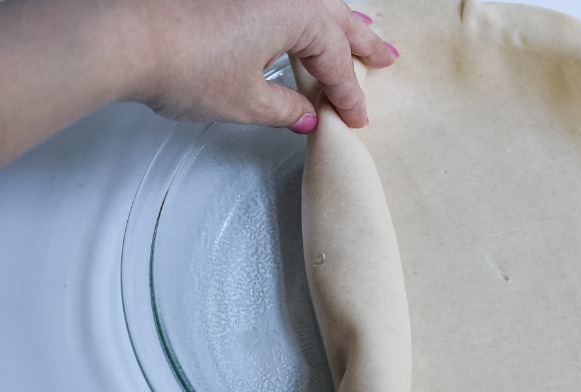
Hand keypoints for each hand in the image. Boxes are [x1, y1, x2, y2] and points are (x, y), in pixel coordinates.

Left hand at [130, 0, 397, 132]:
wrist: (120, 32)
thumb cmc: (183, 61)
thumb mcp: (246, 100)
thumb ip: (285, 108)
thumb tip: (304, 115)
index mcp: (299, 14)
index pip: (336, 64)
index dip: (350, 97)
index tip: (357, 120)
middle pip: (338, 20)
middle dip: (364, 42)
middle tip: (388, 57)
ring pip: (314, 4)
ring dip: (339, 22)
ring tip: (359, 32)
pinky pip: (285, 2)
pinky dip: (304, 15)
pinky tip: (304, 24)